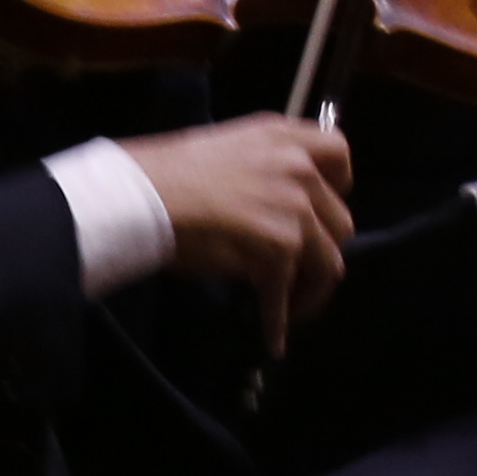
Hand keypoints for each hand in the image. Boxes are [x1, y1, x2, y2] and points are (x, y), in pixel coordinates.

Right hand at [126, 112, 354, 347]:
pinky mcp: (279, 251)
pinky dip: (279, 321)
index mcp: (284, 137)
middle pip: (338, 220)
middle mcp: (299, 170)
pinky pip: (285, 296)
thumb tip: (272, 204)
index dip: (337, 187)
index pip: (339, 155)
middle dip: (323, 249)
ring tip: (293, 307)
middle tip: (302, 268)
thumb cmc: (163, 173)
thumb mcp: (227, 149)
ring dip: (312, 289)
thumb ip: (264, 169)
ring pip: (328, 262)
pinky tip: (272, 339)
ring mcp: (295, 211)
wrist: (137, 196)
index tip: (322, 208)